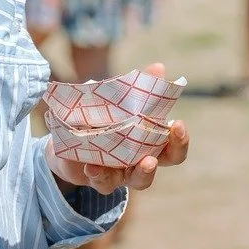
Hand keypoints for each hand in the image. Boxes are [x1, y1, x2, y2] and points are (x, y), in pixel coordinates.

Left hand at [47, 62, 191, 193]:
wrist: (68, 138)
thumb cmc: (103, 117)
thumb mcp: (117, 100)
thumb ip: (138, 87)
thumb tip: (159, 67)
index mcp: (150, 142)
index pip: (174, 147)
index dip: (180, 139)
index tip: (177, 123)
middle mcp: (140, 160)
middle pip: (162, 166)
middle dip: (161, 160)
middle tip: (153, 157)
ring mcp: (121, 173)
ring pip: (138, 180)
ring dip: (142, 173)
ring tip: (143, 163)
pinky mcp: (99, 179)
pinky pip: (102, 181)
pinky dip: (99, 174)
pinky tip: (91, 166)